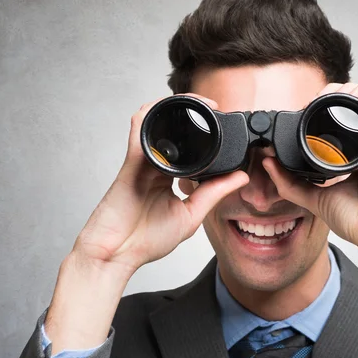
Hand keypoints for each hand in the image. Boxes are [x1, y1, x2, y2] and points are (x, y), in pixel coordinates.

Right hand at [73, 93, 248, 277]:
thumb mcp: (191, 214)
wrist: (116, 254)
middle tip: (215, 108)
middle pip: (173, 130)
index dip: (206, 136)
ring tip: (199, 103)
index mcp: (170, 177)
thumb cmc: (146, 239)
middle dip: (193, 114)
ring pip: (157, 122)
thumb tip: (241, 178)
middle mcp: (156, 165)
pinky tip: (167, 108)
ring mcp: (143, 162)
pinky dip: (152, 115)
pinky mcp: (131, 162)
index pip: (190, 148)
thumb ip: (214, 193)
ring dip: (175, 108)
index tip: (225, 129)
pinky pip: (140, 131)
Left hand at [262, 83, 357, 273]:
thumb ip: (290, 182)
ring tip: (325, 96)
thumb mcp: (313, 197)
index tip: (301, 112)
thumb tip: (268, 162)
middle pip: (353, 104)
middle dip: (331, 94)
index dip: (321, 109)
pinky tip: (344, 98)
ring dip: (346, 88)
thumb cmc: (356, 219)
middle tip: (310, 102)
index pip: (339, 121)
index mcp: (351, 155)